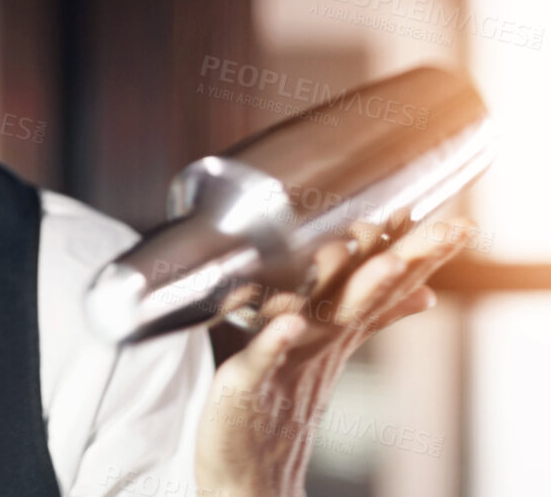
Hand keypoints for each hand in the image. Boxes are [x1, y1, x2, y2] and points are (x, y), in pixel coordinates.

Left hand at [193, 215, 474, 496]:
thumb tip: (422, 294)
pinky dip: (275, 340)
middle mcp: (316, 348)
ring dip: (347, 288)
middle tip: (432, 232)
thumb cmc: (280, 407)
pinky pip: (262, 359)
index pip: (380, 290)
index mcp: (332, 335)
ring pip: (321, 321)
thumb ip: (366, 321)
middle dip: (397, 264)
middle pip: (362, 299)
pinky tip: (290, 323)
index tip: (452, 226)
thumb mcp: (327, 355)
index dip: (413, 258)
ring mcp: (286, 366)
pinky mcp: (247, 385)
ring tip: (372, 255)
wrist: (247, 473)